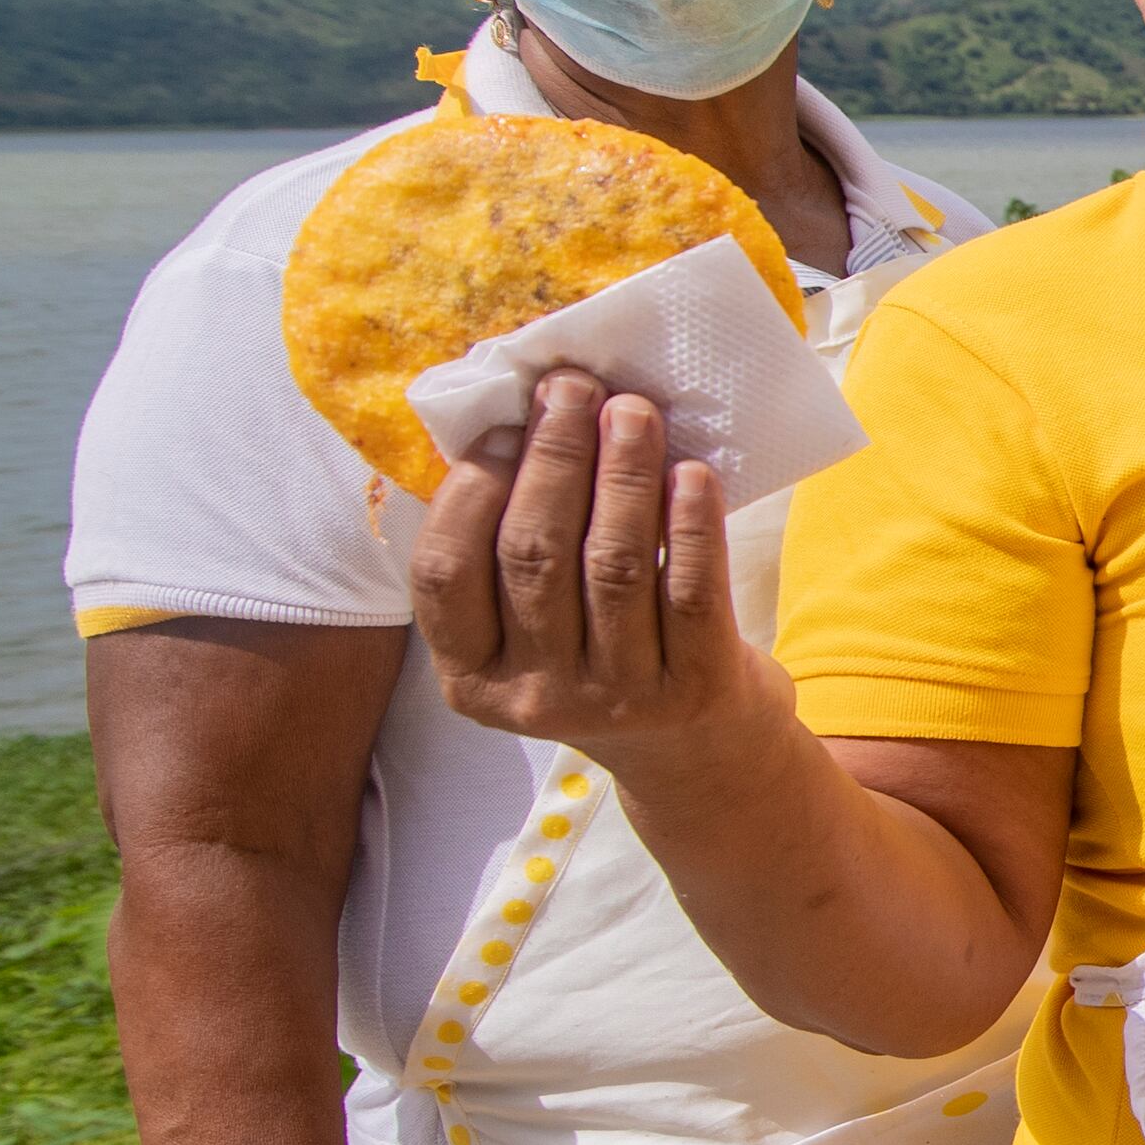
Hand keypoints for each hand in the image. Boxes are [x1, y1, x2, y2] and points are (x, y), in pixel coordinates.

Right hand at [408, 376, 767, 753]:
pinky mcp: (695, 690)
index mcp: (470, 676)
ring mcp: (618, 699)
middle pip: (534, 553)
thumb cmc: (603, 659)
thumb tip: (516, 421)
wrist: (698, 755)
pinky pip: (691, 591)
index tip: (507, 421)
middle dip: (555, 457)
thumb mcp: (531, 630)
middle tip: (575, 389)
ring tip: (633, 411)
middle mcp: (536, 696)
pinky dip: (691, 524)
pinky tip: (691, 473)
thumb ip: (509, 552)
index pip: (446, 571)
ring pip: (614, 565)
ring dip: (623, 473)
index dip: (474, 485)